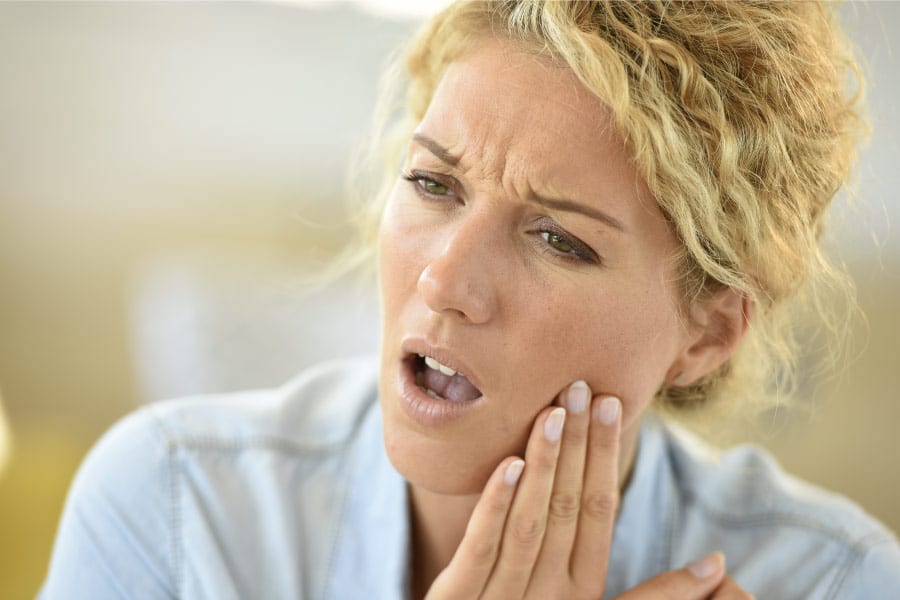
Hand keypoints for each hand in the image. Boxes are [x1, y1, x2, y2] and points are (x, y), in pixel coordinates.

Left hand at [425, 381, 754, 599]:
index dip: (606, 458)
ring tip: (555, 411)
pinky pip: (478, 548)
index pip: (599, 514)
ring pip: (530, 523)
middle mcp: (550, 594)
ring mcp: (503, 598)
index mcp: (583, 591)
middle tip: (584, 388)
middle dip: (578, 447)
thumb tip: (718, 567)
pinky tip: (509, 463)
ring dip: (545, 465)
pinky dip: (495, 505)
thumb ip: (651, 597)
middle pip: (568, 509)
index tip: (613, 404)